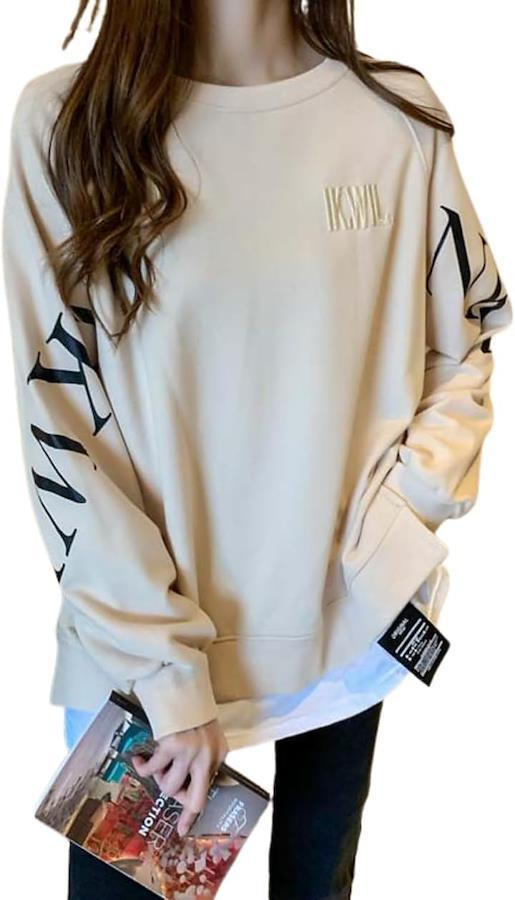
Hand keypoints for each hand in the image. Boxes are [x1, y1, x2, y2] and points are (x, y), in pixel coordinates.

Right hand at [131, 718, 228, 836]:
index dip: (194, 811)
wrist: (181, 684)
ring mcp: (190, 753)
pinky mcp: (171, 747)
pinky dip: (143, 767)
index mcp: (218, 753)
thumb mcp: (206, 733)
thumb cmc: (191, 708)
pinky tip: (138, 759)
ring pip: (170, 787)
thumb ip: (201, 754)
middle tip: (172, 806)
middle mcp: (207, 756)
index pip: (208, 789)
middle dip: (181, 804)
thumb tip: (185, 779)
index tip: (183, 829)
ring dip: (159, 779)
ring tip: (155, 765)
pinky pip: (152, 770)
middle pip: (195, 798)